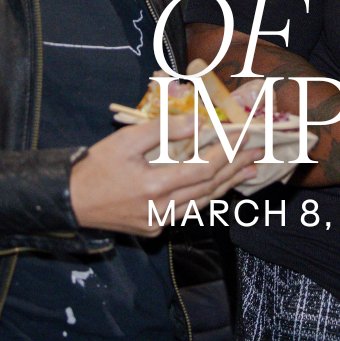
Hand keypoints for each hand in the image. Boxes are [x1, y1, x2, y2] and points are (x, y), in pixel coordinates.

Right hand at [70, 117, 260, 235]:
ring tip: (249, 170)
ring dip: (227, 185)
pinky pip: (188, 212)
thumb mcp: (126, 140)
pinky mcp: (152, 229)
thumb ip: (163, 129)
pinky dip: (207, 197)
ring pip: (202, 203)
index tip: (246, 135)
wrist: (69, 201)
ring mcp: (157, 222)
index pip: (203, 168)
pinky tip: (219, 187)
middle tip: (258, 152)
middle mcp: (160, 209)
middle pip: (209, 187)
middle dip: (236, 167)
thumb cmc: (97, 166)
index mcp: (154, 186)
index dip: (228, 151)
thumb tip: (198, 121)